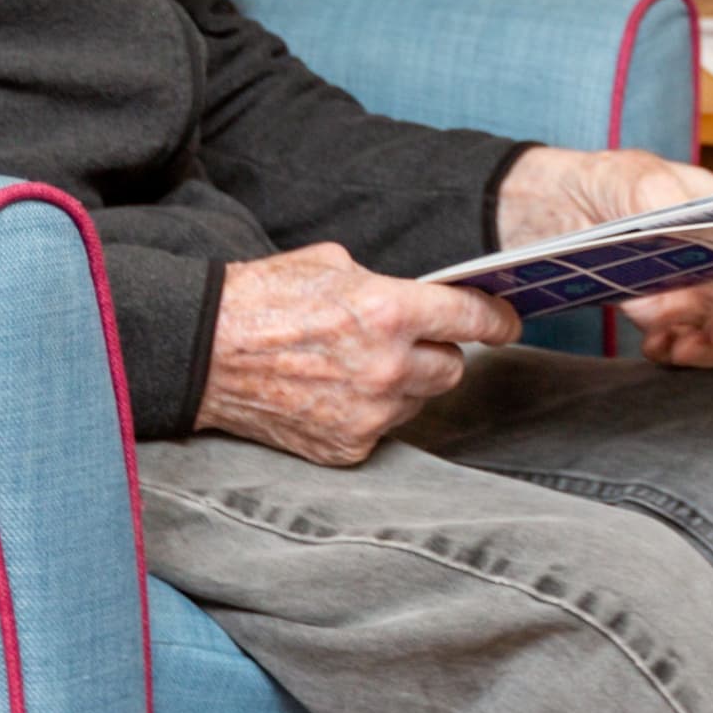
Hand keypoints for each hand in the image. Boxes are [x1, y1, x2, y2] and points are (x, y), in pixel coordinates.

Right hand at [198, 244, 519, 466]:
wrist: (205, 351)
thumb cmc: (265, 297)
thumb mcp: (334, 264)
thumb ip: (387, 285)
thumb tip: (421, 298)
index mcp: (390, 311)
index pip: (472, 319)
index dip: (497, 320)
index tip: (508, 323)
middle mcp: (388, 368)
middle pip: (452, 367)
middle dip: (439, 351)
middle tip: (409, 339)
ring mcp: (368, 414)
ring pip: (421, 400)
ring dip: (407, 384)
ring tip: (361, 365)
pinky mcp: (347, 447)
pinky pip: (384, 428)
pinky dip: (372, 412)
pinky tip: (337, 392)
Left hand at [499, 147, 712, 368]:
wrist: (553, 209)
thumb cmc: (607, 180)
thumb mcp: (637, 177)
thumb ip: (670, 200)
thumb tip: (702, 230)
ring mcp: (700, 292)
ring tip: (678, 347)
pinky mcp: (668, 318)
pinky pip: (690, 348)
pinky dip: (678, 355)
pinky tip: (655, 346)